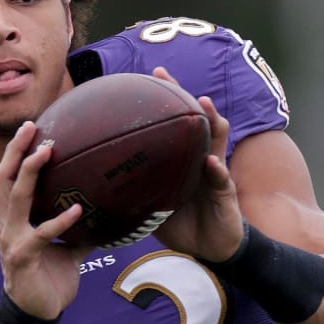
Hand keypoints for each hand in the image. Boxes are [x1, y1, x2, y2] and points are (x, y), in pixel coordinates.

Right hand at [0, 122, 95, 319]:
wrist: (36, 315)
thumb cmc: (48, 279)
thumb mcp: (67, 248)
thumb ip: (79, 229)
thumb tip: (105, 213)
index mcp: (11, 219)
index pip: (7, 178)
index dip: (15, 152)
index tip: (30, 128)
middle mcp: (5, 224)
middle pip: (3, 178)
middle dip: (16, 150)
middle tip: (32, 126)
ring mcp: (10, 240)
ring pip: (15, 198)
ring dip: (29, 172)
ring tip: (47, 151)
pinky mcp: (22, 257)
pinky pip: (41, 233)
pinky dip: (60, 220)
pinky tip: (79, 209)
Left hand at [149, 67, 245, 262]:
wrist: (211, 248)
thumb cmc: (182, 223)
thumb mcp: (154, 205)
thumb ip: (135, 192)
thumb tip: (97, 189)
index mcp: (183, 160)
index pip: (173, 123)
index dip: (163, 99)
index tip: (146, 77)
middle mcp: (201, 157)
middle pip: (195, 119)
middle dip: (181, 95)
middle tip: (163, 75)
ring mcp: (216, 172)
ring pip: (216, 139)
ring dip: (211, 120)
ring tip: (202, 104)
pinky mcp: (226, 193)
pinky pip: (222, 179)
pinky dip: (217, 170)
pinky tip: (210, 163)